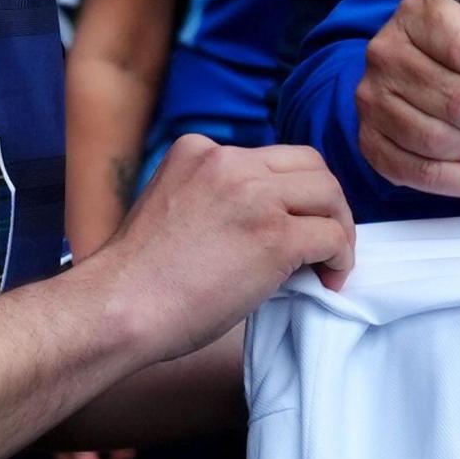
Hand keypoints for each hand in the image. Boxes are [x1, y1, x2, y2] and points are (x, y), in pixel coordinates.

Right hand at [97, 137, 354, 361]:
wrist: (118, 308)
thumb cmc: (138, 278)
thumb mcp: (173, 206)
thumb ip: (218, 199)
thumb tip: (268, 224)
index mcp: (199, 150)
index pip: (269, 158)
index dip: (290, 191)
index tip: (292, 221)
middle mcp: (230, 161)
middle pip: (310, 165)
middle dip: (324, 202)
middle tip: (324, 239)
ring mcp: (255, 195)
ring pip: (329, 193)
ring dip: (339, 226)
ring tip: (330, 260)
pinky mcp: (275, 235)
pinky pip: (331, 236)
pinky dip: (341, 258)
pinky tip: (329, 279)